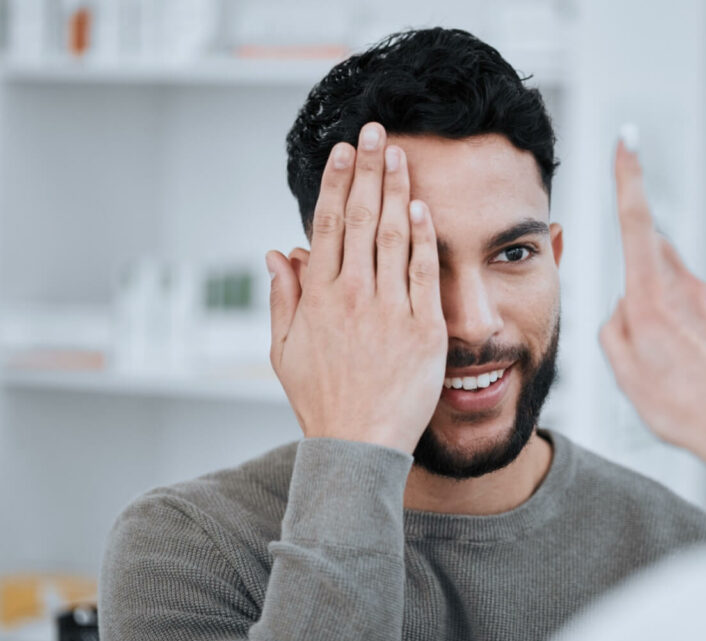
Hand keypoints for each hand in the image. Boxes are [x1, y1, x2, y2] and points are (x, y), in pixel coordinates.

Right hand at [265, 123, 446, 453]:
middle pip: (363, 218)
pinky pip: (425, 273)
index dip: (338, 183)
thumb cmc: (321, 400)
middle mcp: (354, 295)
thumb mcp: (284, 351)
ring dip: (397, 189)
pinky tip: (423, 206)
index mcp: (319, 297)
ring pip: (395, 236)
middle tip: (376, 131)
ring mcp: (391, 310)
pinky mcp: (424, 329)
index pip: (329, 224)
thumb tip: (280, 251)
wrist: (358, 445)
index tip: (345, 151)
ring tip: (400, 154)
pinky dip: (425, 237)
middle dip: (369, 169)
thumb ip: (284, 297)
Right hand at [599, 141, 705, 471]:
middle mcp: (690, 287)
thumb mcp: (622, 372)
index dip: (628, 179)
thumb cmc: (679, 407)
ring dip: (678, 313)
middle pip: (659, 257)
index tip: (626, 142)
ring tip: (684, 363)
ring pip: (687, 289)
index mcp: (652, 298)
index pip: (636, 223)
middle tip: (648, 327)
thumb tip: (625, 305)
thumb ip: (613, 326)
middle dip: (646, 277)